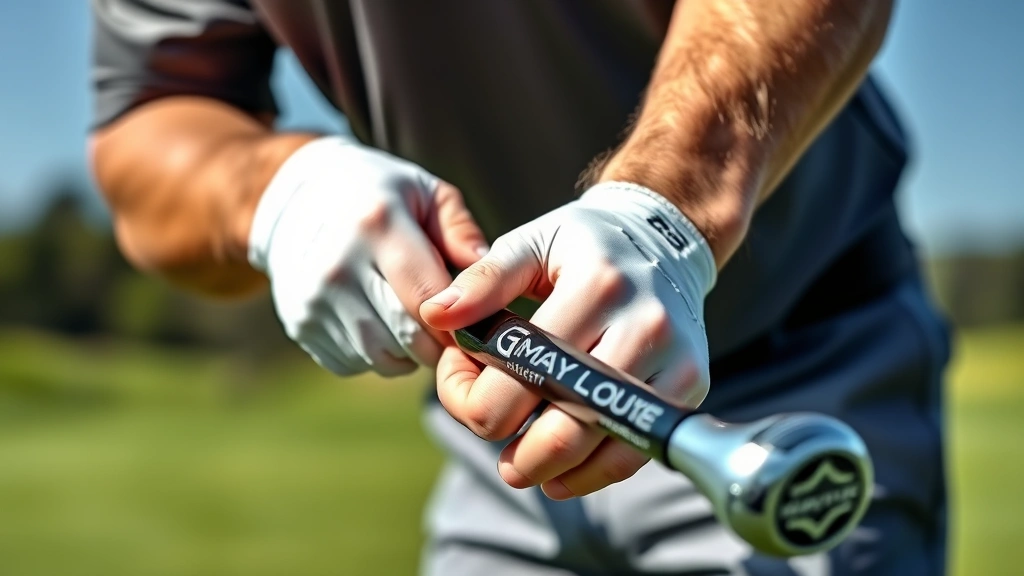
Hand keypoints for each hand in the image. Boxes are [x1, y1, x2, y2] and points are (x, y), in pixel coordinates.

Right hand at [249, 136, 487, 376]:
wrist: (296, 198)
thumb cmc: (378, 194)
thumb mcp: (425, 192)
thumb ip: (461, 230)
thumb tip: (488, 277)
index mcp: (378, 224)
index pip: (431, 297)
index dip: (461, 319)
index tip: (476, 320)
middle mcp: (340, 265)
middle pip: (408, 335)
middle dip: (439, 343)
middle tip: (452, 331)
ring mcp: (315, 299)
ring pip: (382, 357)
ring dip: (409, 354)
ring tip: (418, 326)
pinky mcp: (300, 323)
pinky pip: (354, 362)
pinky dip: (376, 355)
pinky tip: (381, 326)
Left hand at [421, 182, 715, 498]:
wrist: (665, 240)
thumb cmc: (585, 245)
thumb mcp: (530, 244)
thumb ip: (482, 282)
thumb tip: (435, 317)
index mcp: (596, 285)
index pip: (518, 371)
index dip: (470, 392)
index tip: (460, 380)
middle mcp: (642, 325)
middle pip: (559, 422)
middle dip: (506, 442)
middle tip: (486, 429)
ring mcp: (672, 360)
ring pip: (596, 445)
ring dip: (542, 466)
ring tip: (517, 458)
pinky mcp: (690, 385)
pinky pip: (635, 453)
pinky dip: (589, 475)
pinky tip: (558, 475)